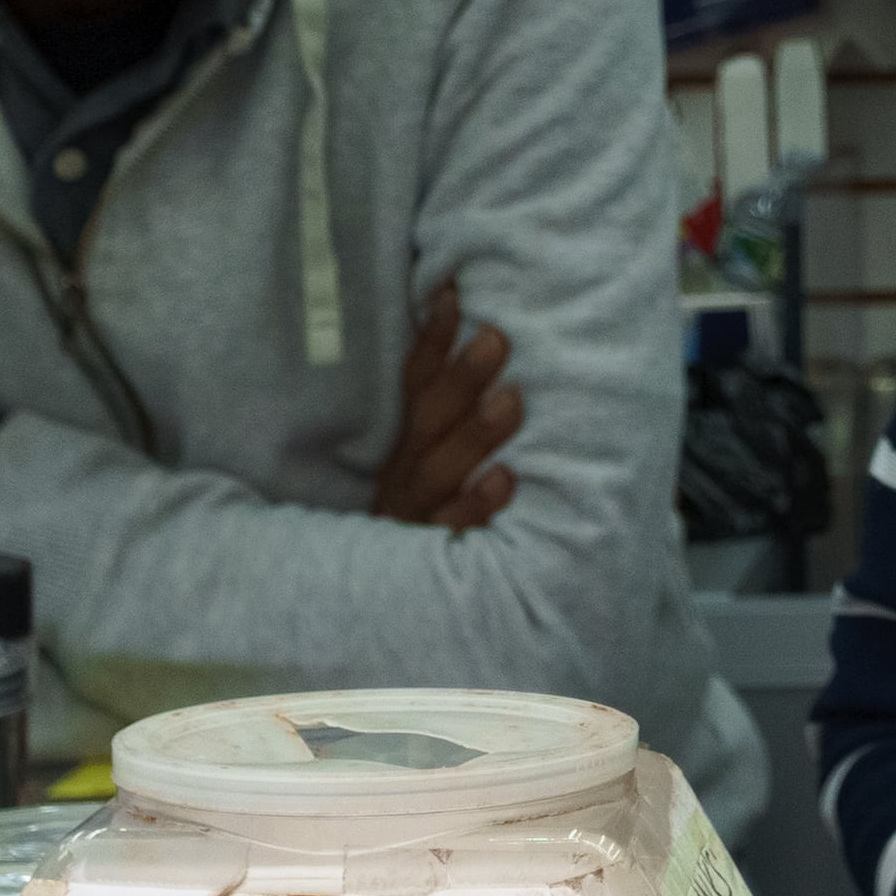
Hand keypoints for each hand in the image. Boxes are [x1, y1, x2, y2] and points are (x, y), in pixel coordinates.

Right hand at [378, 278, 524, 529]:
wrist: (384, 602)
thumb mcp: (428, 460)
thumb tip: (469, 331)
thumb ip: (446, 408)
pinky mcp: (433, 553)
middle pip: (427, 422)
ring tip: (512, 400)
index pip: (413, 384)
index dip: (431, 340)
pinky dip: (478, 505)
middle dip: (461, 378)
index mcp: (403, 444)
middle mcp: (404, 474)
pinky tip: (507, 481)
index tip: (454, 293)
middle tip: (497, 338)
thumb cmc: (430, 511)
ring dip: (475, 434)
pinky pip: (454, 529)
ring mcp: (416, 513)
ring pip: (439, 471)